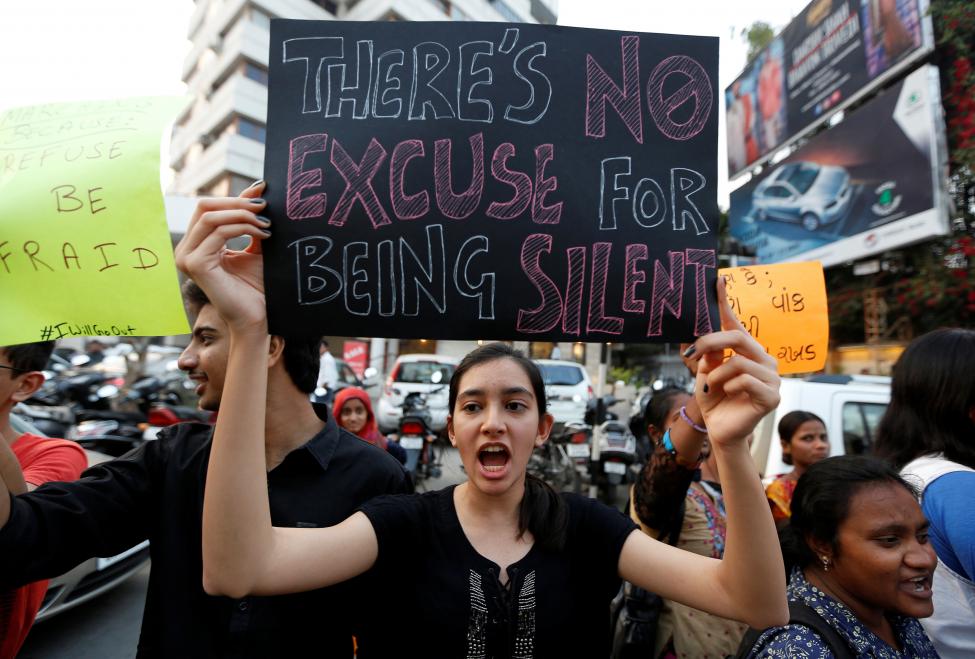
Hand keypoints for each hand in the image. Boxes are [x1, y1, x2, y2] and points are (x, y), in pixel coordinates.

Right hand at [174, 182, 268, 332]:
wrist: (258, 316)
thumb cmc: (257, 286)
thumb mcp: (255, 244)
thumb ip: (251, 219)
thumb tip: (258, 187)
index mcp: (198, 243)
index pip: (209, 208)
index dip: (236, 197)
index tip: (263, 192)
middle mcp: (187, 249)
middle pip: (204, 206)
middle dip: (237, 202)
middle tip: (265, 207)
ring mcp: (187, 257)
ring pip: (210, 217)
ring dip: (242, 215)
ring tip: (266, 224)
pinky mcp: (194, 264)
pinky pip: (218, 232)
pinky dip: (242, 228)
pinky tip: (261, 235)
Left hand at [684, 277, 779, 447]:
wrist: (719, 430)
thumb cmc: (714, 400)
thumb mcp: (705, 371)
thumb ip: (708, 353)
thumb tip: (704, 334)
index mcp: (747, 351)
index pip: (736, 323)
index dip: (726, 303)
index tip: (717, 281)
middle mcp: (763, 360)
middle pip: (737, 337)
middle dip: (711, 342)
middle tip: (692, 352)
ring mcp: (772, 378)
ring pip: (738, 362)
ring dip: (717, 374)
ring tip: (713, 386)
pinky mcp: (772, 396)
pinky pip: (745, 380)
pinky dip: (728, 386)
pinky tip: (727, 394)